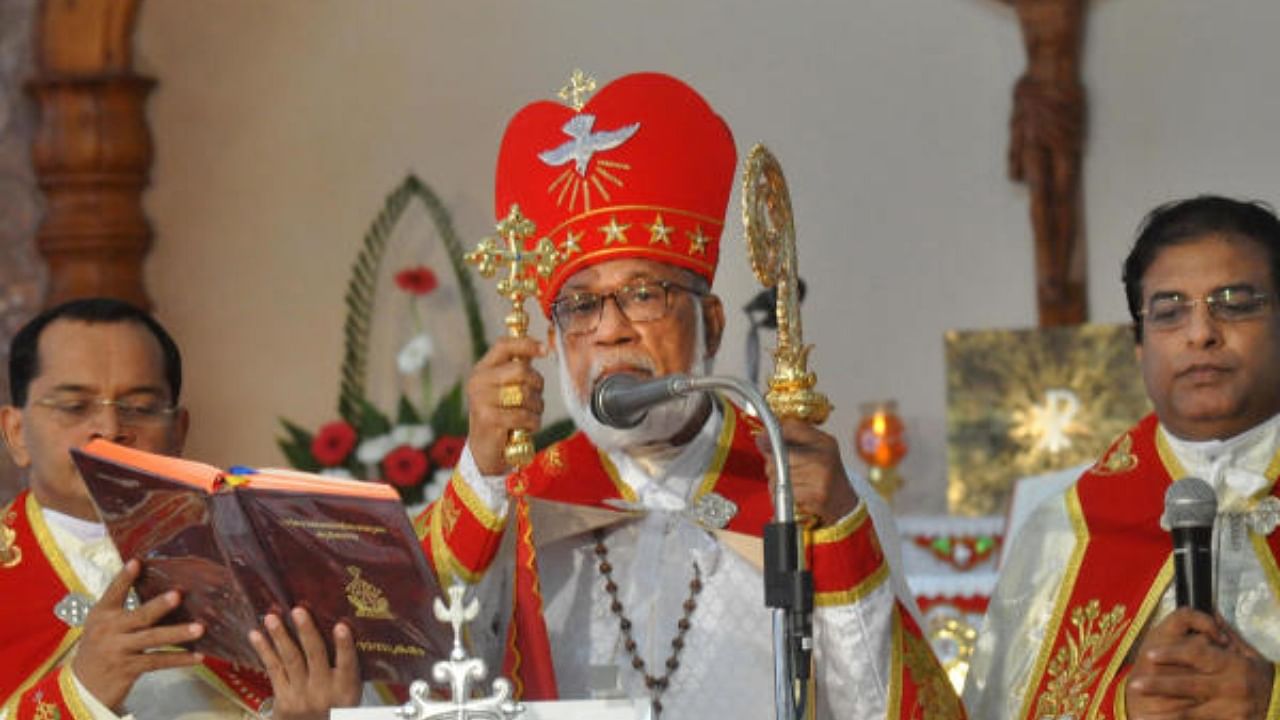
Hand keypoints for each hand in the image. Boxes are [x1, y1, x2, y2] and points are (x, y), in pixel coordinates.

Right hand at [71, 559, 204, 710]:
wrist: (81, 688)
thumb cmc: (99, 649)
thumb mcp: (102, 625)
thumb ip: (123, 608)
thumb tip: (160, 591)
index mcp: (102, 615)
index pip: (114, 592)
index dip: (125, 577)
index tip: (137, 562)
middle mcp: (109, 630)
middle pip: (139, 616)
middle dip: (159, 606)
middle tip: (177, 595)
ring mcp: (119, 650)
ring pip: (152, 639)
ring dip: (177, 633)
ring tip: (199, 628)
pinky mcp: (128, 669)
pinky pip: (158, 661)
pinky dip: (179, 659)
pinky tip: (198, 656)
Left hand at [248, 607, 359, 719]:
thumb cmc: (335, 709)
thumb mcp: (350, 696)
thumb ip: (347, 669)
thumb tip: (341, 626)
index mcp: (346, 689)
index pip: (348, 664)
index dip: (344, 645)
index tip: (341, 626)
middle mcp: (323, 691)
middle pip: (315, 656)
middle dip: (306, 632)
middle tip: (298, 611)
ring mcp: (300, 695)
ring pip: (290, 660)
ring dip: (280, 636)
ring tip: (271, 618)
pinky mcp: (282, 698)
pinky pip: (273, 670)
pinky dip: (264, 651)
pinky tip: (255, 635)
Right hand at [465, 336, 546, 474]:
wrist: (485, 452)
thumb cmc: (501, 417)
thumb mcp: (505, 389)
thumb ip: (517, 370)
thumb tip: (541, 348)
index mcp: (482, 370)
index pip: (504, 346)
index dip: (527, 344)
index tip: (545, 350)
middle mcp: (478, 382)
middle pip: (521, 370)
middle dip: (537, 384)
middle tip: (535, 397)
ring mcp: (481, 401)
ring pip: (525, 393)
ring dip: (536, 407)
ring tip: (529, 415)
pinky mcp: (489, 420)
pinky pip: (523, 415)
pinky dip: (533, 422)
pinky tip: (527, 427)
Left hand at [756, 419, 858, 527]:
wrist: (843, 501)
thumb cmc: (825, 473)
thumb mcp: (815, 447)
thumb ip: (791, 437)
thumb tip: (762, 437)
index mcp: (824, 442)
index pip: (791, 429)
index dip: (771, 436)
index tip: (763, 441)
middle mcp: (823, 458)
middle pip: (779, 456)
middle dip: (772, 464)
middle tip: (779, 469)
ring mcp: (820, 478)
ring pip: (777, 476)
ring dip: (775, 481)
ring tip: (788, 483)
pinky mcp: (814, 495)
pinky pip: (782, 492)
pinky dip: (780, 494)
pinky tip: (791, 494)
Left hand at [1126, 608, 1274, 718]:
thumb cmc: (1259, 677)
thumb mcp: (1248, 654)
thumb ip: (1226, 636)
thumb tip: (1209, 612)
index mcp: (1233, 664)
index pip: (1197, 654)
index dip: (1172, 653)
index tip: (1150, 654)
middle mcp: (1232, 687)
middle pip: (1190, 684)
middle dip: (1160, 685)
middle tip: (1135, 684)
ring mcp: (1232, 710)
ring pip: (1193, 712)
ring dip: (1166, 714)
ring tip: (1143, 715)